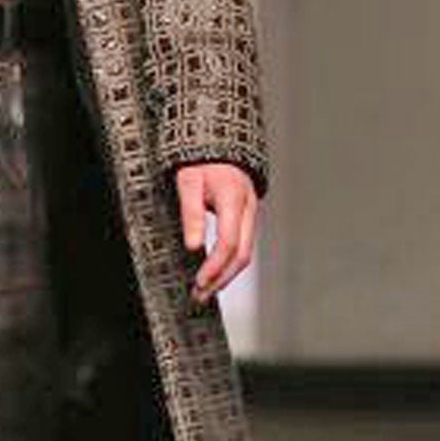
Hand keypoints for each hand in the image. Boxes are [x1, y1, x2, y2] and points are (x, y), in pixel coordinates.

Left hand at [175, 162, 258, 303]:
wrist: (220, 145)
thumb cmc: (201, 161)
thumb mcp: (188, 182)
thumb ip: (191, 213)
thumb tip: (193, 246)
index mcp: (233, 199)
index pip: (228, 243)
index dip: (214, 267)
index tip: (199, 282)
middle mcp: (248, 209)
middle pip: (242, 254)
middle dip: (221, 279)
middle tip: (200, 295)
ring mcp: (251, 214)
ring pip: (245, 253)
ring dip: (226, 275)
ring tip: (205, 290)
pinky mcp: (247, 218)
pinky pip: (243, 245)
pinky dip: (229, 263)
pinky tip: (215, 273)